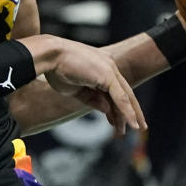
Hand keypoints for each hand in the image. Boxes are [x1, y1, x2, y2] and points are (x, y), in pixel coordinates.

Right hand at [26, 35, 145, 134]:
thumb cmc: (55, 69)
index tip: (116, 121)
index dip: (116, 107)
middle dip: (131, 110)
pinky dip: (127, 111)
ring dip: (130, 114)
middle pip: (124, 92)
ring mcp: (109, 69)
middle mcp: (108, 66)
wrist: (49, 55)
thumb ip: (91, 99)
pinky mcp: (107, 75)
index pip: (113, 89)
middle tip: (136, 126)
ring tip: (135, 129)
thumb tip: (107, 109)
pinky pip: (120, 97)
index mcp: (100, 67)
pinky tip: (132, 123)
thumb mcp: (74, 89)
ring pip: (125, 96)